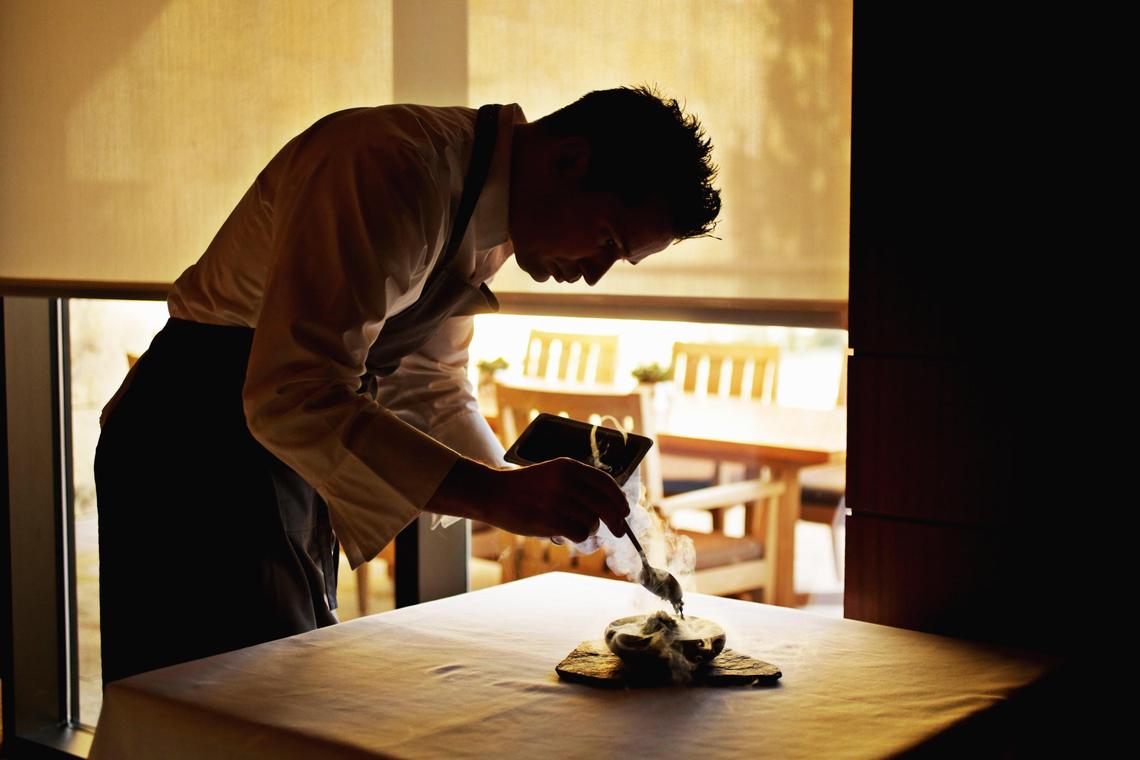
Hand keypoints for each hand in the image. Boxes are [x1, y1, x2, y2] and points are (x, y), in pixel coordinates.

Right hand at [426, 457, 628, 541]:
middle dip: (616, 520)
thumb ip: (579, 485)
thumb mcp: (553, 474)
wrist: (494, 493)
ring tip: (574, 526)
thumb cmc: (526, 487)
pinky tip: (567, 532)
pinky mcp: (550, 519)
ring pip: (592, 521)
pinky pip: (579, 532)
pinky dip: (578, 536)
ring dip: (589, 528)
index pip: (606, 483)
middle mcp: (566, 481)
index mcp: (569, 466)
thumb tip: (611, 506)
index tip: (625, 511)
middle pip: (605, 505)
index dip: (619, 499)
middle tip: (619, 530)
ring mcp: (558, 500)